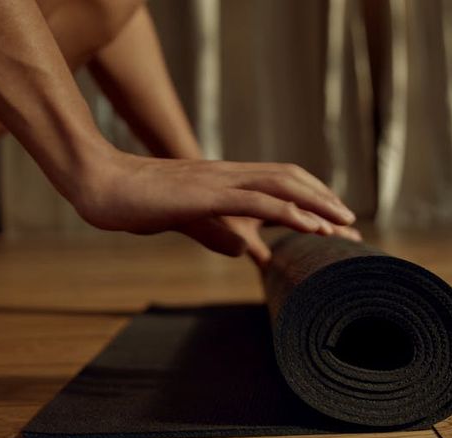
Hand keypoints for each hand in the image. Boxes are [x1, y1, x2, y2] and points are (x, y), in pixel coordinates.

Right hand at [73, 152, 358, 260]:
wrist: (102, 186)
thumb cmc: (136, 203)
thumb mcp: (188, 220)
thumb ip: (219, 229)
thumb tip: (248, 248)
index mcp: (224, 180)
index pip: (278, 182)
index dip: (309, 197)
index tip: (332, 221)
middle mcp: (228, 174)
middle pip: (290, 178)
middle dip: (323, 199)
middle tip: (350, 224)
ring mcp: (220, 180)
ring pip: (282, 184)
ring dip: (317, 203)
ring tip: (343, 223)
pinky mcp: (209, 193)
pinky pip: (259, 200)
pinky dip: (291, 212)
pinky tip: (312, 227)